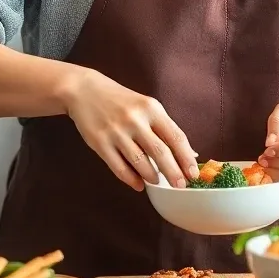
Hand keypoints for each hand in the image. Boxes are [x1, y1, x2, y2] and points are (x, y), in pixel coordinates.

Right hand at [61, 68, 198, 191]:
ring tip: (157, 181)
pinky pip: (119, 167)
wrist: (85, 90)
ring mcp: (117, 132)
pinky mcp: (100, 143)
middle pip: (160, 152)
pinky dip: (131, 179)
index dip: (186, 158)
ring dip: (152, 176)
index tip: (193, 174)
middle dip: (173, 173)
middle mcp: (135, 120)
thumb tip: (190, 154)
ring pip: (140, 162)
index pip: (176, 137)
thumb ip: (166, 128)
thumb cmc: (121, 100)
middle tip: (180, 186)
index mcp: (151, 109)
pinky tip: (138, 184)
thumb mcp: (146, 106)